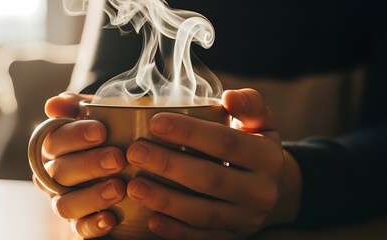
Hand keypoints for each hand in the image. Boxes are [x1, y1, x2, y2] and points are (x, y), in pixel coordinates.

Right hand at [33, 93, 126, 238]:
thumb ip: (80, 106)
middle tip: (117, 158)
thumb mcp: (102, 116)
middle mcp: (54, 175)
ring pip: (66, 204)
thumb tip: (53, 103)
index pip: (54, 140)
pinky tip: (112, 218)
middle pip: (60, 172)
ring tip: (118, 188)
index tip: (101, 131)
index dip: (74, 135)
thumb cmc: (113, 135)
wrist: (133, 165)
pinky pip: (79, 229)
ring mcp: (65, 200)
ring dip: (91, 196)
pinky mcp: (79, 224)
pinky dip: (94, 225)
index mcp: (56, 147)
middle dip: (88, 164)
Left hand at [125, 88, 301, 238]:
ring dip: (166, 201)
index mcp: (269, 158)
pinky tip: (151, 219)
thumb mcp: (262, 122)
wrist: (274, 191)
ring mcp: (248, 219)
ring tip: (134, 185)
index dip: (190, 132)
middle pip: (211, 179)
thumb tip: (230, 97)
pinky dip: (176, 232)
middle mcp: (262, 192)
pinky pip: (204, 238)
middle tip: (135, 152)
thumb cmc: (255, 146)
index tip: (155, 122)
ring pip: (204, 214)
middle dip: (169, 165)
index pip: (226, 142)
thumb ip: (250, 104)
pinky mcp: (234, 238)